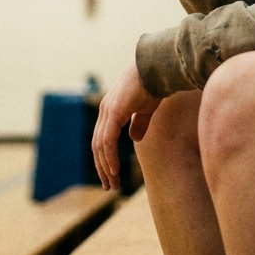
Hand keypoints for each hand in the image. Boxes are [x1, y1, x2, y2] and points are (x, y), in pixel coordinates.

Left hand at [91, 61, 160, 191]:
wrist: (156, 68)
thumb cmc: (153, 85)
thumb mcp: (145, 109)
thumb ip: (138, 123)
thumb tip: (133, 139)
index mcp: (110, 110)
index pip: (102, 140)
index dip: (105, 159)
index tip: (111, 175)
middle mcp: (105, 111)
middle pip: (98, 146)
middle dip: (103, 168)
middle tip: (109, 186)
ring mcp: (107, 111)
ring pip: (100, 146)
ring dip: (105, 167)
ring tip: (112, 183)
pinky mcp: (114, 112)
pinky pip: (107, 141)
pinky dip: (109, 157)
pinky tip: (114, 170)